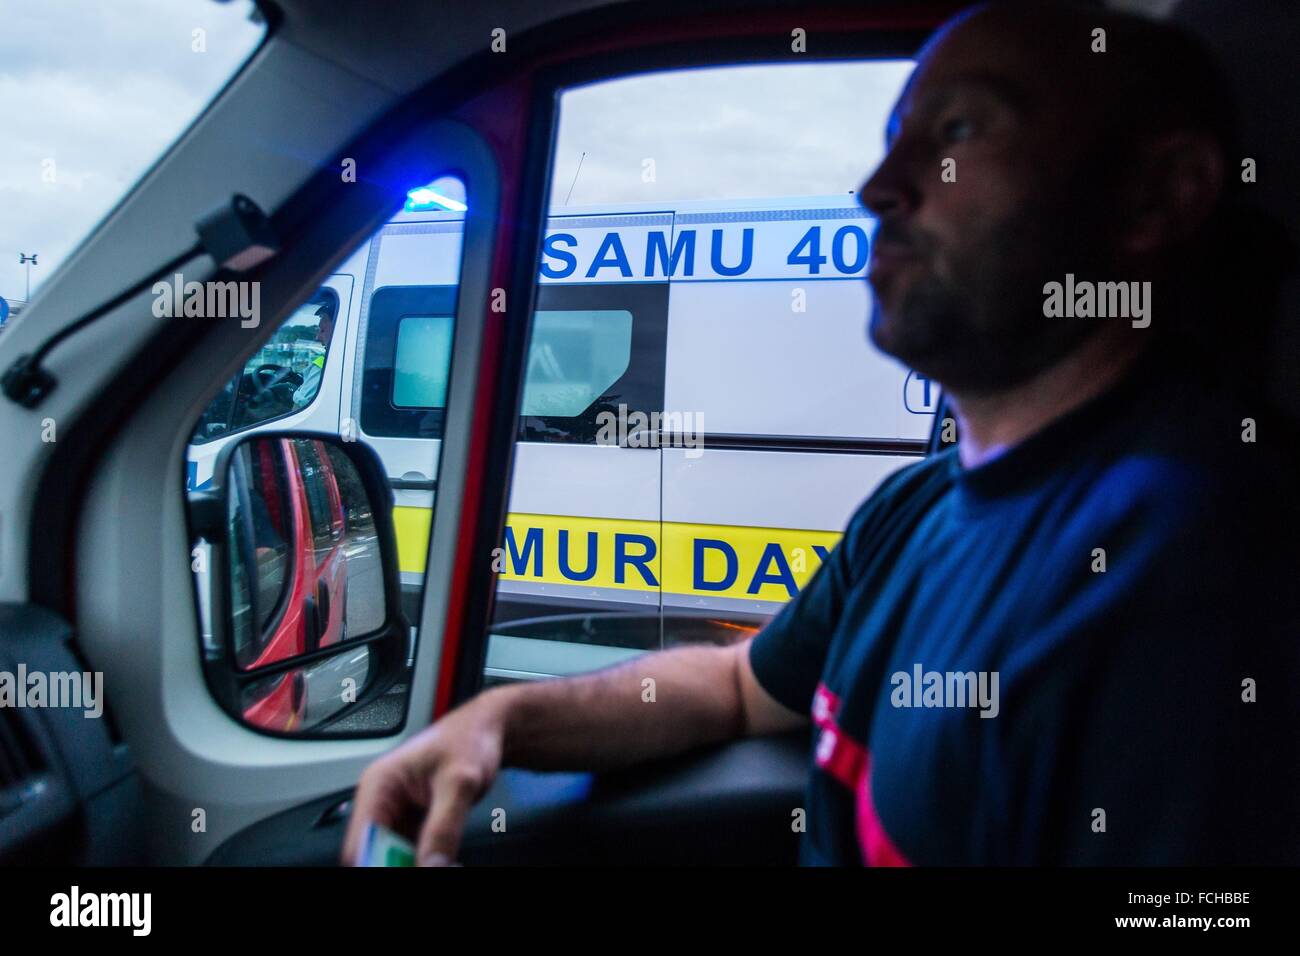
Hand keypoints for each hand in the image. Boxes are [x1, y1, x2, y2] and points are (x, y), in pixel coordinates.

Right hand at [342, 691, 506, 865]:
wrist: (487, 729)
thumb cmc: (469, 739)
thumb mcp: (459, 783)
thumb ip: (444, 826)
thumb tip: (430, 866)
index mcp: (379, 784)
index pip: (360, 841)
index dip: (377, 863)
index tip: (408, 868)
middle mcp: (381, 800)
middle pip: (374, 853)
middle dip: (399, 865)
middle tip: (433, 865)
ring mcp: (396, 813)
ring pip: (392, 856)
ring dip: (414, 864)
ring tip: (441, 862)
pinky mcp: (412, 821)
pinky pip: (409, 852)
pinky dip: (425, 861)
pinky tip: (442, 861)